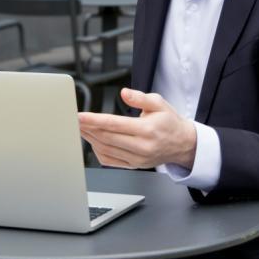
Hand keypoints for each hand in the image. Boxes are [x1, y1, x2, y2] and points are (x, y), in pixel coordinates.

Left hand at [78, 88, 196, 168]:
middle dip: (88, 128)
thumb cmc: (170, 122)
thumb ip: (140, 97)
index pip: (114, 125)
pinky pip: (110, 161)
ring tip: (81, 128)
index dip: (94, 120)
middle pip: (107, 138)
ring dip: (90, 139)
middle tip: (74, 120)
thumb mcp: (160, 103)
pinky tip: (92, 140)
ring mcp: (137, 159)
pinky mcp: (134, 166)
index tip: (79, 116)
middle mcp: (142, 147)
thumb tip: (124, 93)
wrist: (183, 144)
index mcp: (147, 130)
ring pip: (106, 150)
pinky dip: (98, 151)